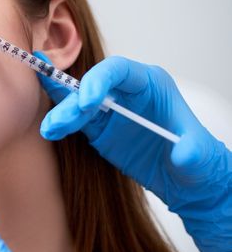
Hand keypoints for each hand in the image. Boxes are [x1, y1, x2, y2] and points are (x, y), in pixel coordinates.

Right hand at [34, 52, 231, 251]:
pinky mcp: (98, 128)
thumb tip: (183, 153)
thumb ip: (192, 151)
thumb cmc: (198, 159)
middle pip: (91, 86)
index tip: (86, 102)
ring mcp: (109, 109)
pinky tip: (51, 130)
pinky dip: (61, 124)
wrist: (186, 181)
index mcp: (150, 84)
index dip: (98, 80)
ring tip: (49, 129)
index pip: (118, 70)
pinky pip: (75, 120)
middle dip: (73, 101)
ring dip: (61, 113)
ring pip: (78, 103)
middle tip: (59, 121)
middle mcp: (125, 91)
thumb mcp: (200, 155)